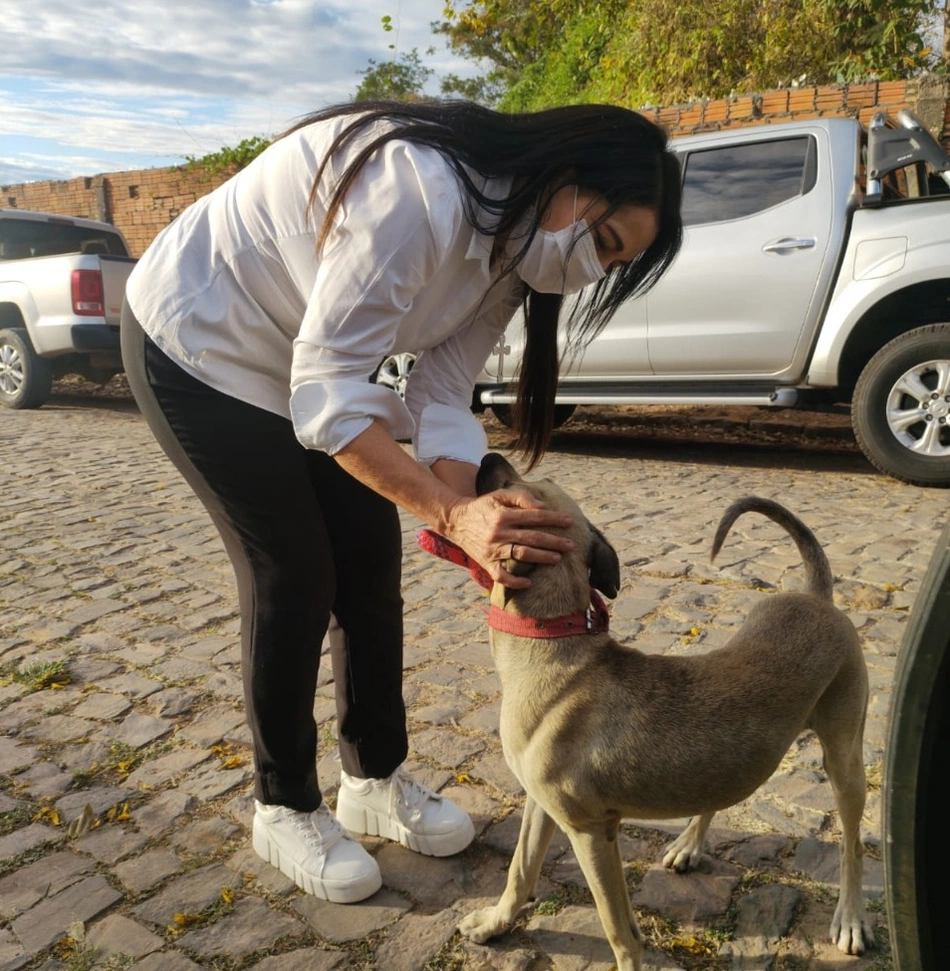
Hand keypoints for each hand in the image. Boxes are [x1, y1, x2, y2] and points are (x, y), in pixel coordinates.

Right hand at [444, 488, 573, 588]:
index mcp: (504, 514)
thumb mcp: (499, 495)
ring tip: (557, 559)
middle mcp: (499, 532)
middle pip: (532, 537)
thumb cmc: (483, 506)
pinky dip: (515, 581)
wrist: (456, 521)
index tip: (570, 522)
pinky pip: (501, 575)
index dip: (554, 519)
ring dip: (541, 557)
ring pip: (521, 555)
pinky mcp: (486, 562)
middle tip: (571, 546)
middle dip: (554, 541)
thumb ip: (520, 497)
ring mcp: (493, 549)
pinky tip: (529, 582)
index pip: (535, 516)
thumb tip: (542, 506)